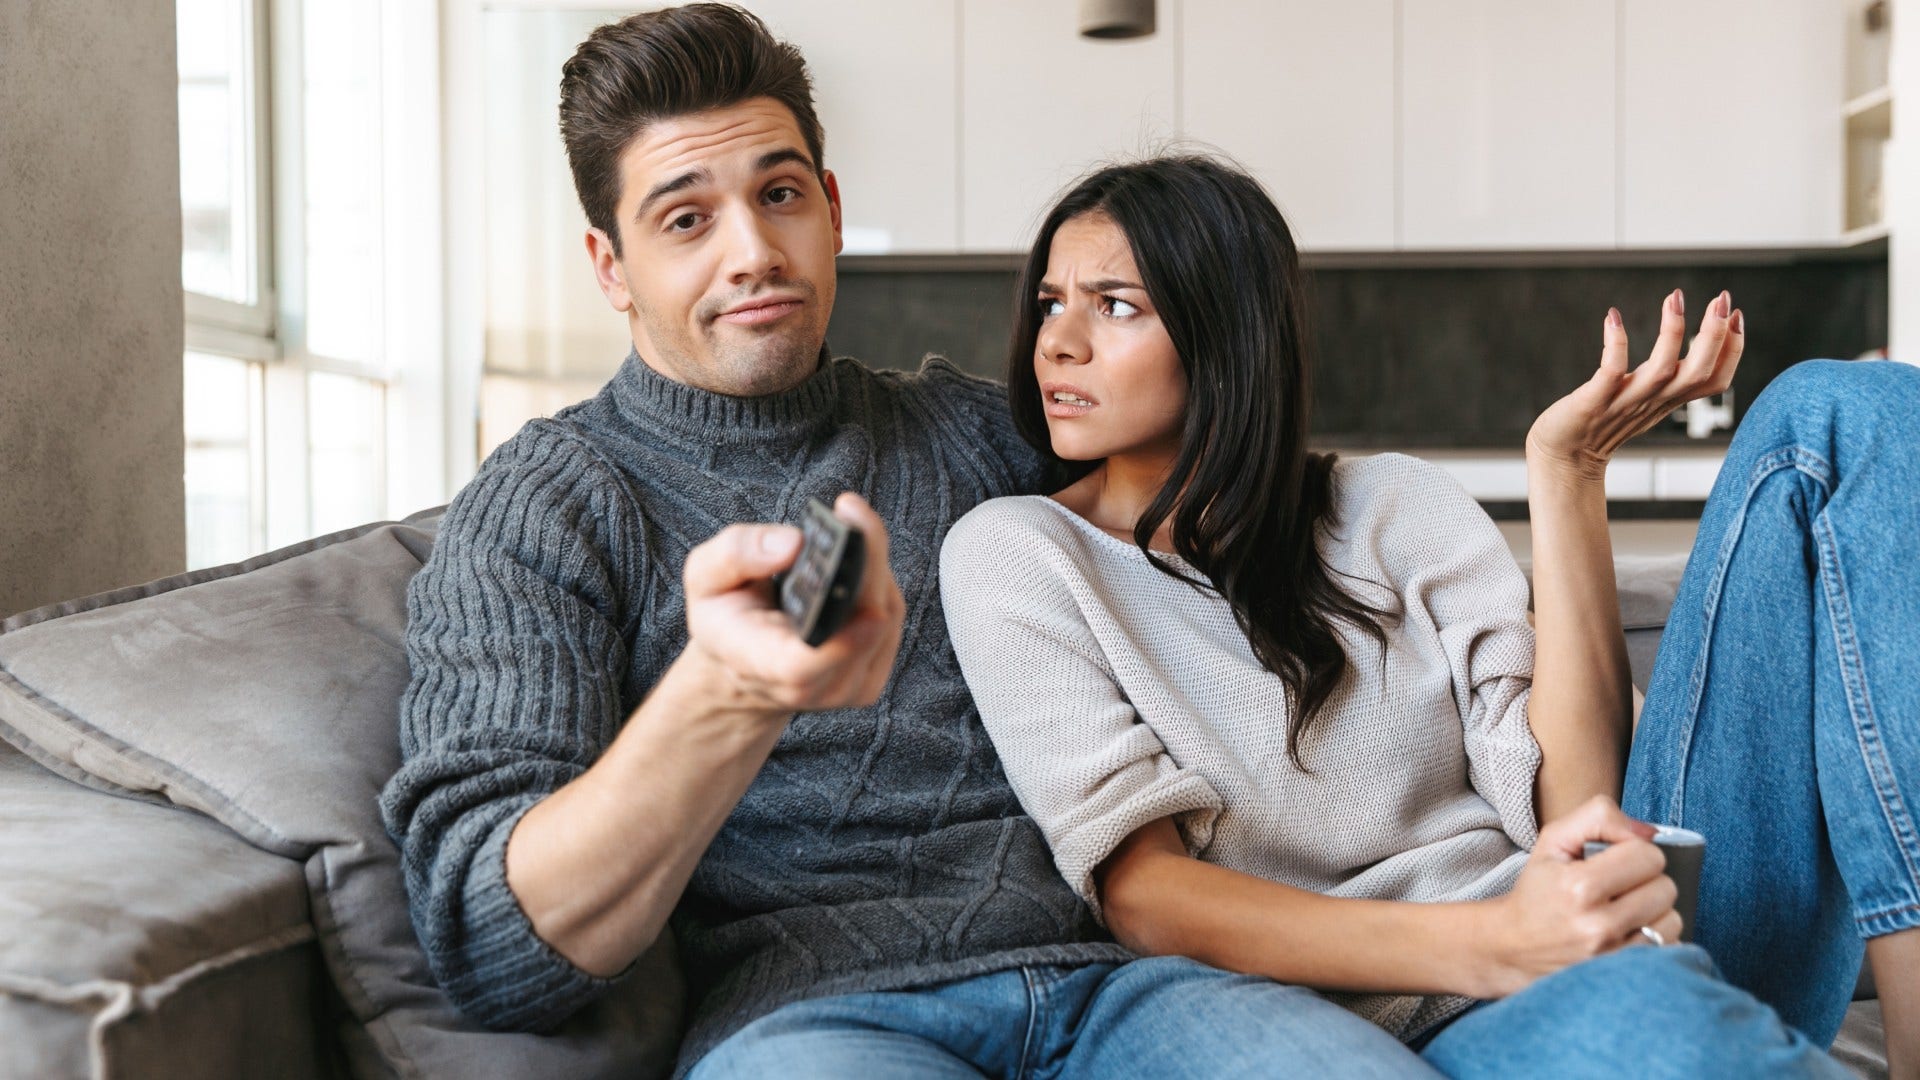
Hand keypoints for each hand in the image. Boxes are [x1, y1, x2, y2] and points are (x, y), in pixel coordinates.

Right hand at [682, 492, 904, 714]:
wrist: (742, 662)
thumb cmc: (724, 617)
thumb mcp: (705, 577)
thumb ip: (736, 554)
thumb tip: (792, 543)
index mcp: (757, 664)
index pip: (802, 666)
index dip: (840, 637)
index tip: (857, 585)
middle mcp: (807, 687)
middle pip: (859, 631)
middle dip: (864, 562)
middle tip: (849, 511)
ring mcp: (843, 690)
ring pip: (883, 618)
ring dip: (873, 567)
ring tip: (849, 528)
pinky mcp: (869, 679)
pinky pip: (891, 621)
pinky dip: (879, 584)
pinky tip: (858, 561)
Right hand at [1471, 795, 1681, 997]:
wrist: (1512, 947)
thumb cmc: (1537, 891)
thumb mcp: (1553, 841)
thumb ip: (1598, 818)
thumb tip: (1650, 832)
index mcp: (1579, 887)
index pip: (1649, 856)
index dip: (1635, 852)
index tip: (1616, 862)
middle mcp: (1597, 925)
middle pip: (1665, 888)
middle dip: (1647, 882)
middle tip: (1620, 887)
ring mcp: (1611, 957)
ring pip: (1672, 920)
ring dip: (1654, 912)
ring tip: (1626, 912)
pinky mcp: (1621, 976)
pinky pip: (1667, 948)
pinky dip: (1654, 938)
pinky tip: (1629, 934)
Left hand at [1527, 289, 1744, 478]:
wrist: (1563, 458)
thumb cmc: (1600, 424)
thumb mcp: (1645, 400)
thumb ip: (1667, 378)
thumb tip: (1686, 346)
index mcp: (1667, 400)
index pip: (1715, 380)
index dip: (1733, 349)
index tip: (1736, 314)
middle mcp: (1652, 402)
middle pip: (1698, 373)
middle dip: (1716, 335)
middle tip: (1722, 298)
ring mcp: (1623, 402)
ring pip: (1661, 370)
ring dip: (1672, 332)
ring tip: (1675, 298)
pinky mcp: (1593, 402)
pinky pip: (1610, 372)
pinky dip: (1616, 344)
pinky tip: (1613, 317)